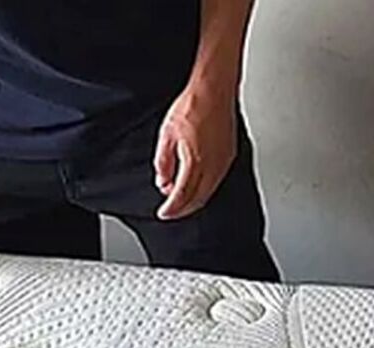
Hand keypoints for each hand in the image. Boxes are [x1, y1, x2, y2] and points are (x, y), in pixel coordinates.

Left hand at [154, 85, 237, 219]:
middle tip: (170, 212)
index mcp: (195, 161)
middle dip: (183, 209)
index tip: (163, 213)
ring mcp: (224, 160)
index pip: (183, 195)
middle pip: (198, 199)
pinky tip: (197, 187)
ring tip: (180, 201)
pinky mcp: (230, 154)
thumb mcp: (166, 136)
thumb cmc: (192, 106)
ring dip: (194, 200)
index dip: (172, 208)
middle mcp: (213, 164)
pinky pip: (217, 181)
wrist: (213, 88)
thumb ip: (163, 163)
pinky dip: (205, 190)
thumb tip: (162, 182)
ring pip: (209, 192)